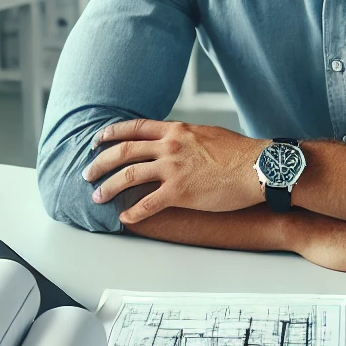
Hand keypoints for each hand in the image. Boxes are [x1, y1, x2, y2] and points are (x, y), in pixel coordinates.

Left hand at [83, 119, 266, 224]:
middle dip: (100, 162)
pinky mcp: (180, 193)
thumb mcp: (207, 133)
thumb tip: (176, 140)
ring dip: (109, 187)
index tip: (97, 140)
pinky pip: (148, 204)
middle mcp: (170, 146)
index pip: (134, 127)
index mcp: (176, 130)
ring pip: (129, 175)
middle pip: (124, 151)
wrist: (257, 167)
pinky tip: (125, 218)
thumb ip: (186, 136)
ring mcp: (173, 169)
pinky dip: (133, 212)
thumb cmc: (239, 152)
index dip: (111, 133)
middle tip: (88, 173)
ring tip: (98, 196)